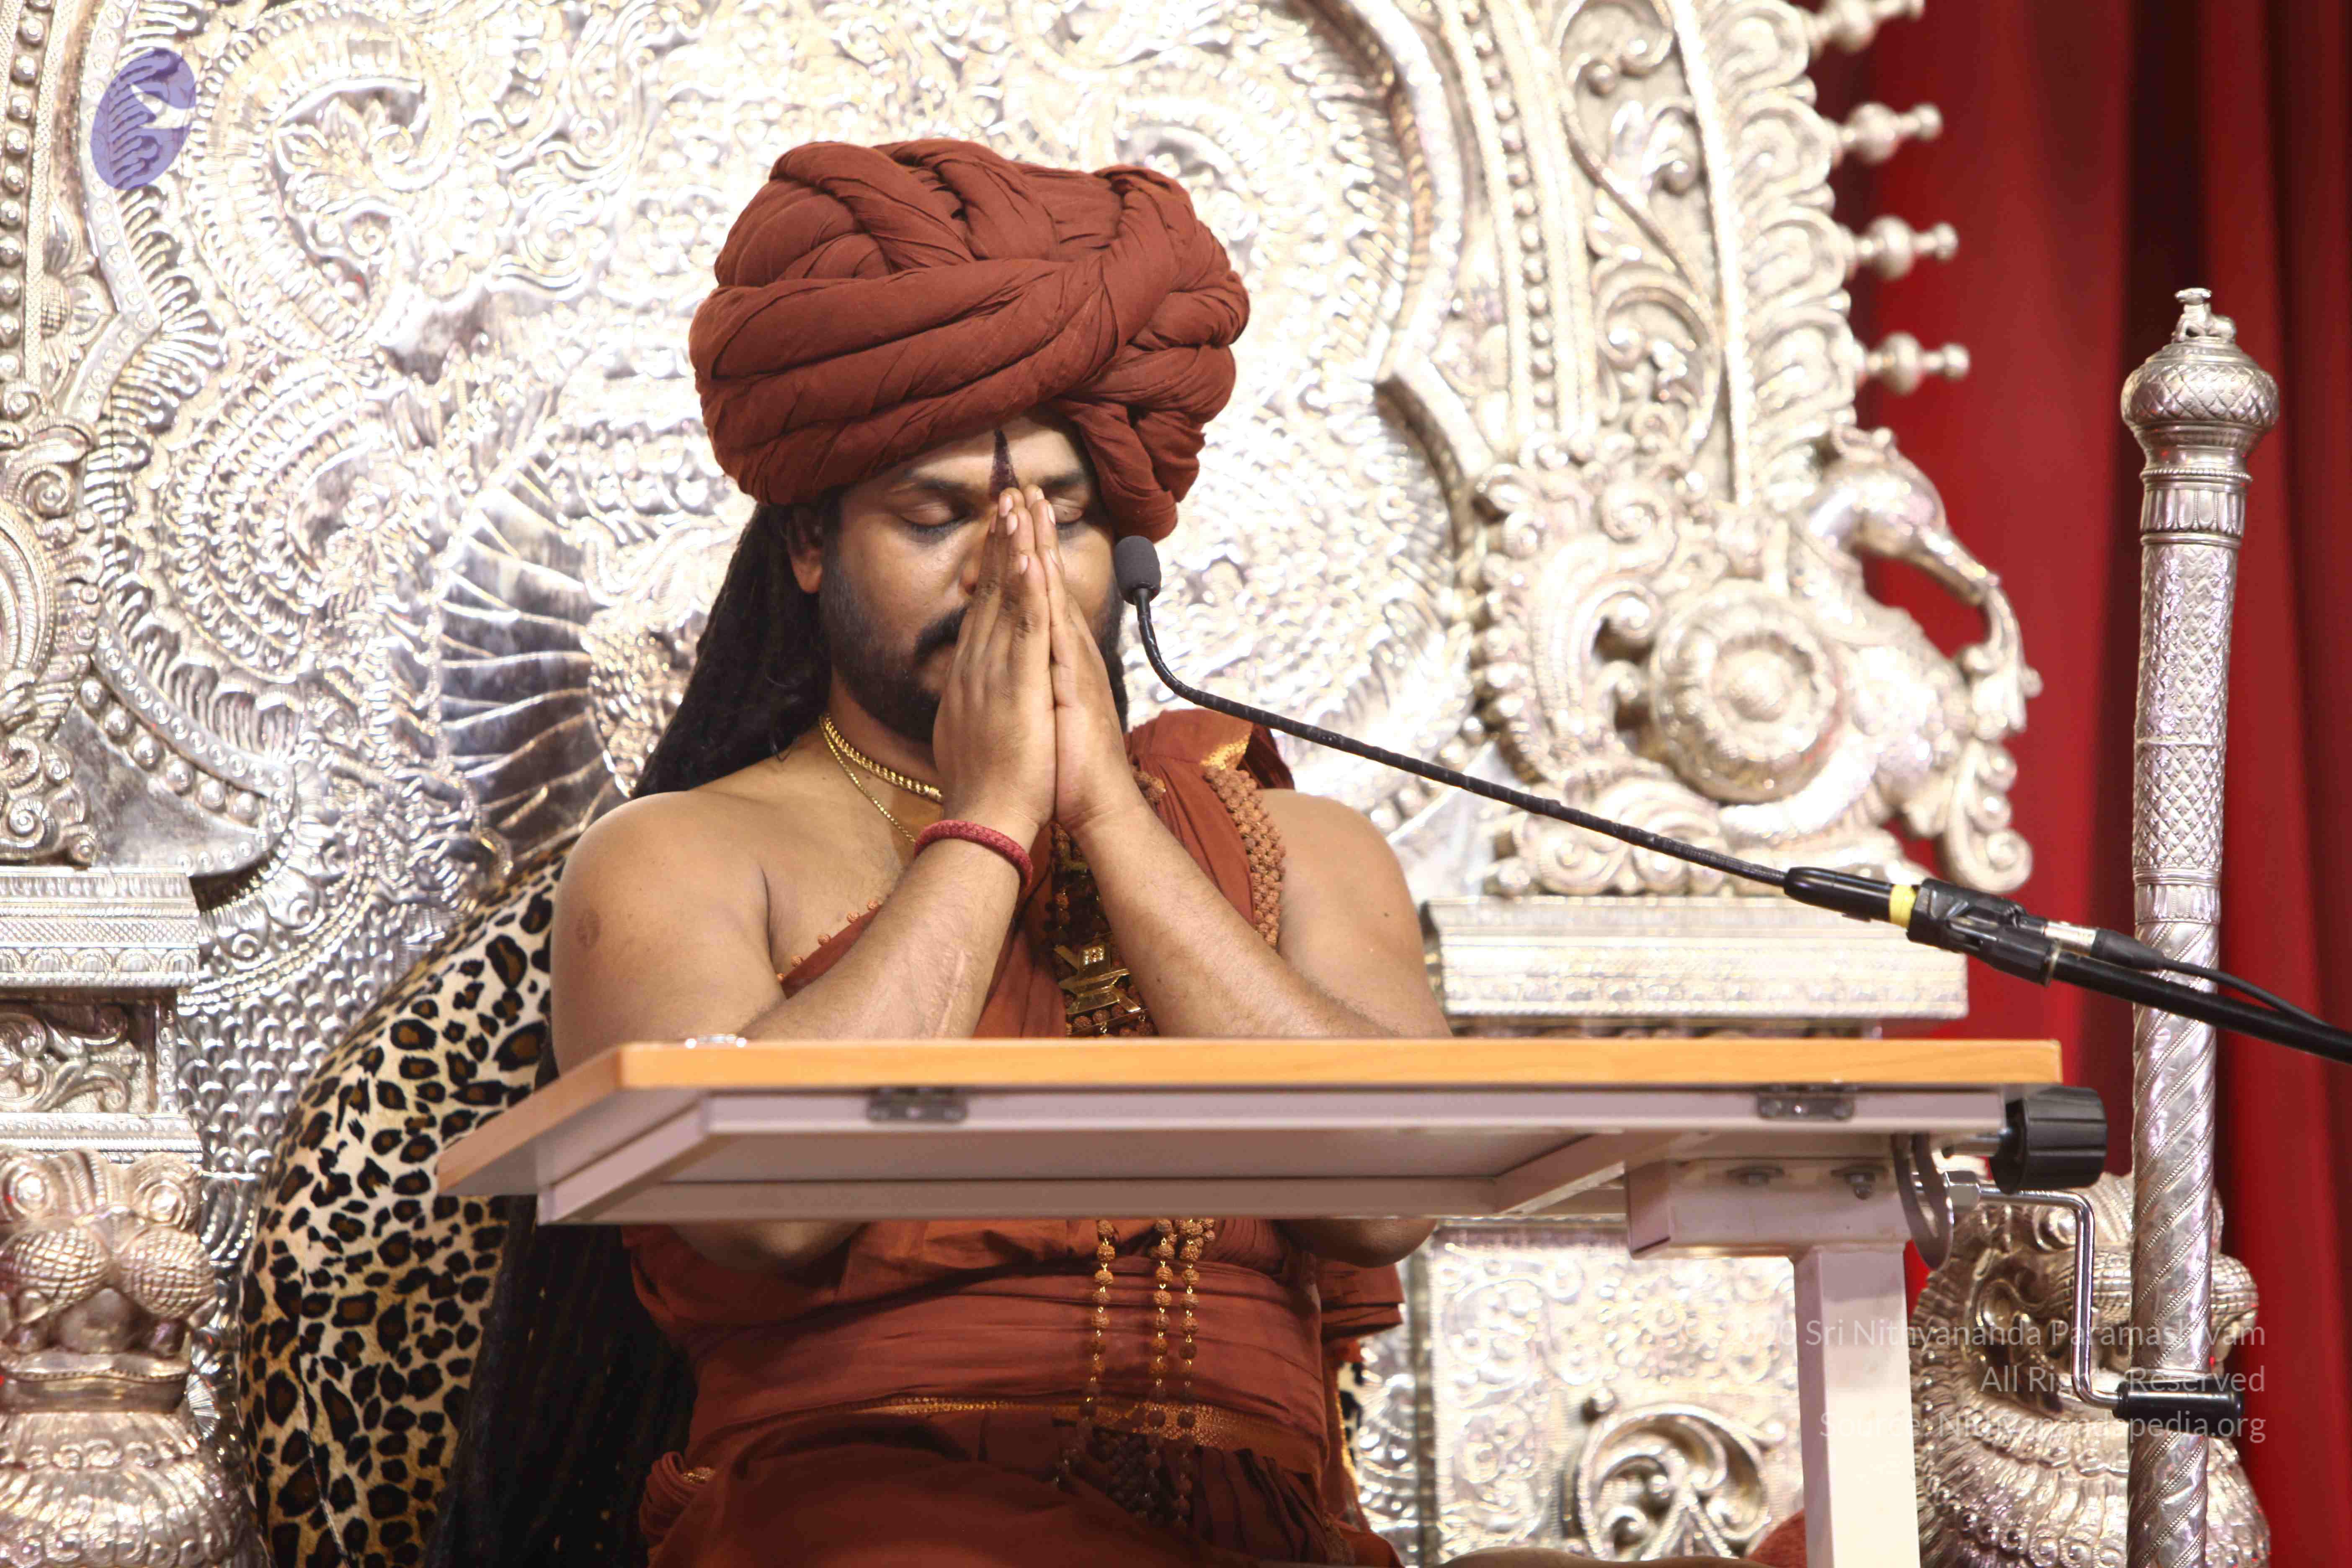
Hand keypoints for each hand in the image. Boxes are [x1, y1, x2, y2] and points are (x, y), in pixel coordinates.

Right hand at [930, 487, 1055, 845]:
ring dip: (1011, 548)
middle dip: (1000, 539)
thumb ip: (975, 702)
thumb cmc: (988, 786)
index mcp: (971, 673)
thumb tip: (970, 690)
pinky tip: (1028, 556)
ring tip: (1017, 504)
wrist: (988, 819)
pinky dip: (1023, 590)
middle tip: (1009, 492)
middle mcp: (976, 662)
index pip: (982, 605)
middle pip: (988, 588)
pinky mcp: (1016, 684)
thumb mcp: (974, 732)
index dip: (991, 562)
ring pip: (1002, 597)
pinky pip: (1020, 627)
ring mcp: (993, 670)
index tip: (1000, 525)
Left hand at [1034, 485, 1144, 839]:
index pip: (1035, 598)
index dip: (1024, 556)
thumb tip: (1019, 669)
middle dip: (1035, 534)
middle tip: (1024, 487)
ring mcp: (1073, 665)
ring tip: (1031, 506)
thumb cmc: (1067, 767)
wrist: (1095, 804)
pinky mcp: (1072, 683)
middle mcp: (1067, 654)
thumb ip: (1034, 684)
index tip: (1012, 518)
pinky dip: (1045, 595)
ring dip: (1041, 548)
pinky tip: (1037, 563)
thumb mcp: (1044, 714)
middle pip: (1047, 584)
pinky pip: (1055, 630)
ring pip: (1052, 596)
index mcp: (1055, 661)